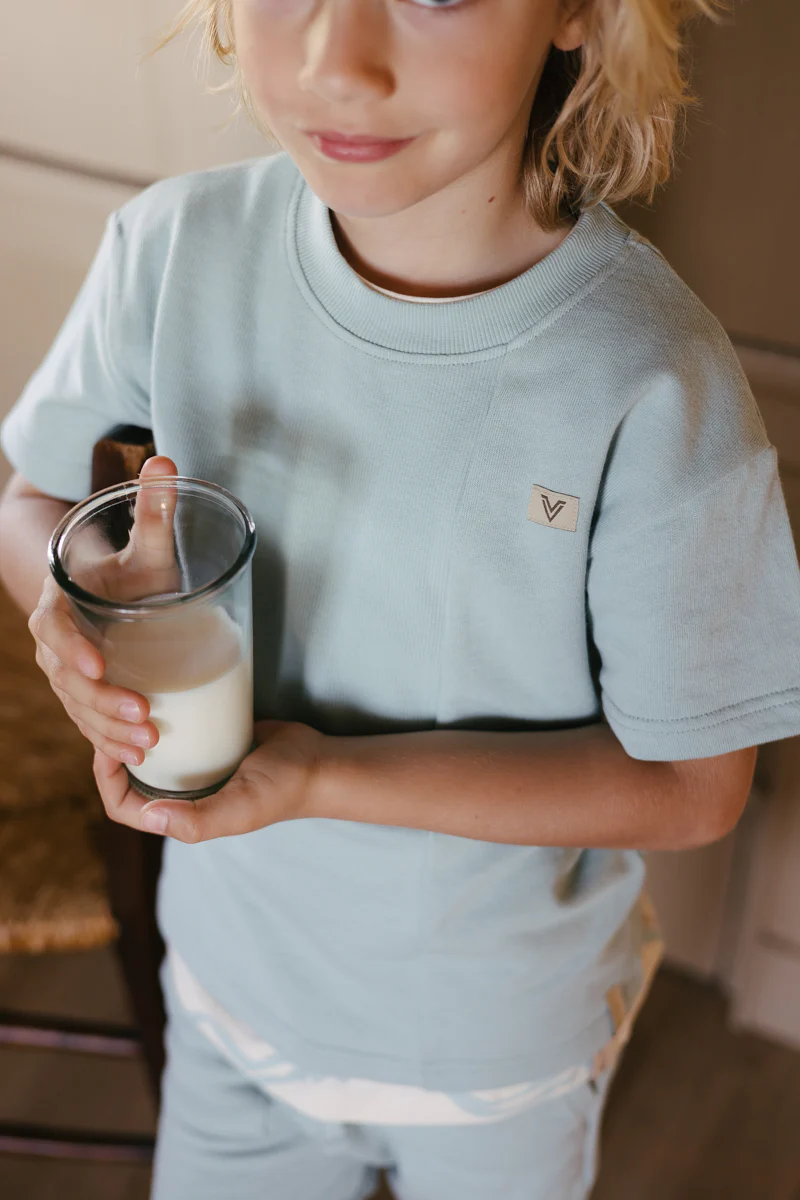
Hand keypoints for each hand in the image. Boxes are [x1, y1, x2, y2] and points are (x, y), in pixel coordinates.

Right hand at [29, 455, 177, 765]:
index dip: (73, 650)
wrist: (104, 590)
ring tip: (146, 747)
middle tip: (142, 717)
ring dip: (107, 732)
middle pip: (68, 680)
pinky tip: (138, 760)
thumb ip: (154, 508)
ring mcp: (71, 674)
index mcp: (63, 603)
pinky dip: (109, 743)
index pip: (55, 630)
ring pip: (78, 708)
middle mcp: (59, 643)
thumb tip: (166, 459)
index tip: (101, 667)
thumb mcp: (143, 542)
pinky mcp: (88, 696)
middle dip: (102, 703)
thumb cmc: (127, 566)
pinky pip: (90, 723)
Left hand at [93, 718, 326, 841]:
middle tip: (112, 715)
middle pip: (129, 776)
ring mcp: (194, 766)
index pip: (124, 806)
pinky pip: (174, 731)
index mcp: (181, 816)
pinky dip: (159, 716)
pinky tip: (154, 692)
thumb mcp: (241, 808)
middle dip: (114, 749)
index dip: (106, 781)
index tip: (106, 746)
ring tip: (127, 701)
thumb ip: (198, 820)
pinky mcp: (208, 739)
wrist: (317, 762)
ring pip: (149, 752)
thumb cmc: (281, 790)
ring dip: (132, 731)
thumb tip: (147, 816)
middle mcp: (182, 792)